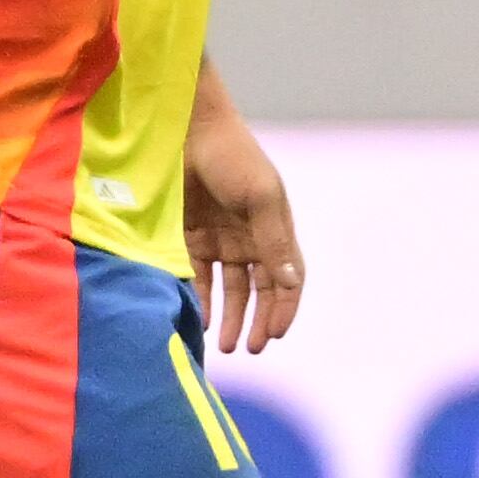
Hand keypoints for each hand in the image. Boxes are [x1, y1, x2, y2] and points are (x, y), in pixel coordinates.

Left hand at [184, 110, 304, 353]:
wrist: (187, 129)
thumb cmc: (233, 157)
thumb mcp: (261, 197)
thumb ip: (274, 241)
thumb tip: (291, 284)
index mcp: (274, 229)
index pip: (287, 279)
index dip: (284, 308)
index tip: (274, 334)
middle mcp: (249, 239)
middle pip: (258, 291)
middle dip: (255, 321)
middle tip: (247, 348)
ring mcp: (218, 240)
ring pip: (228, 291)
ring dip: (228, 318)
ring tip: (223, 345)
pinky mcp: (188, 239)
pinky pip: (196, 277)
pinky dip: (199, 300)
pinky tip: (198, 319)